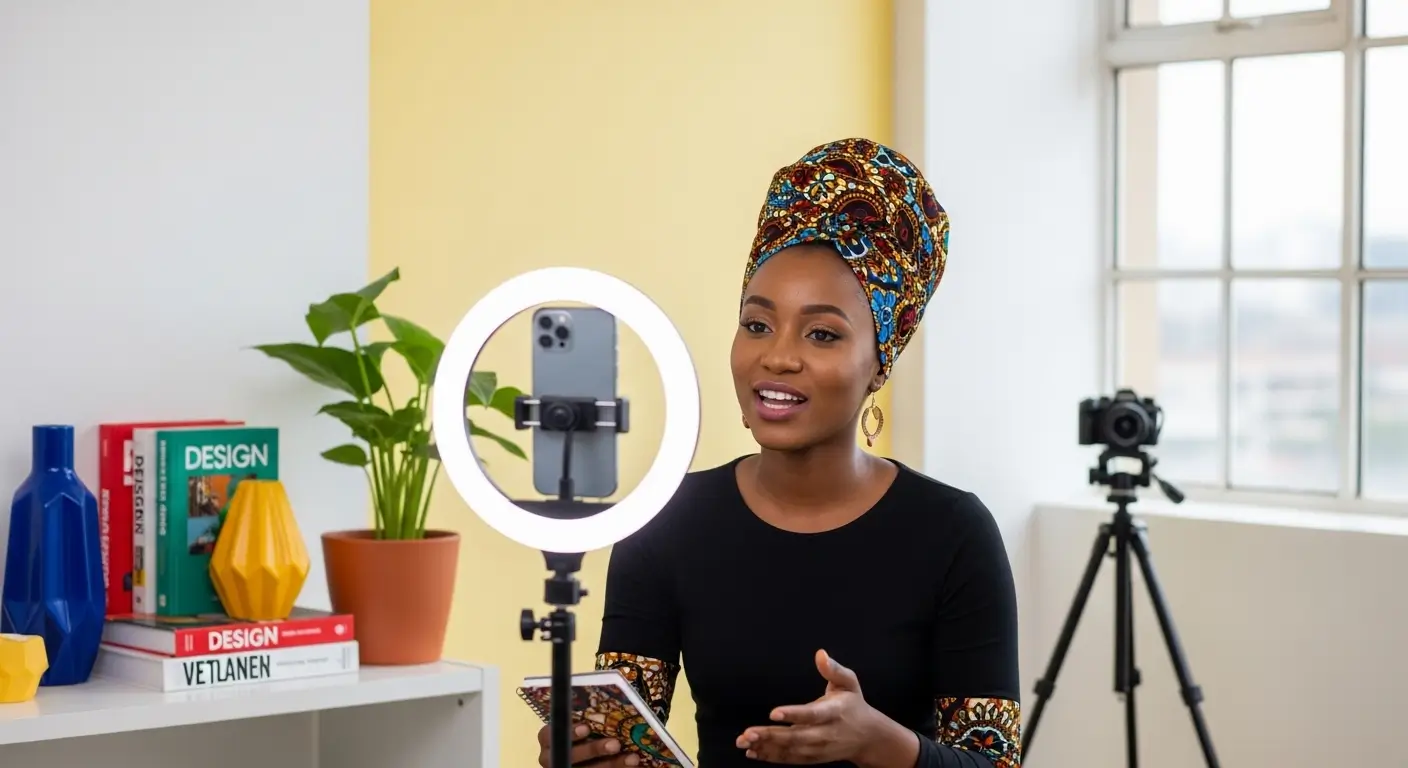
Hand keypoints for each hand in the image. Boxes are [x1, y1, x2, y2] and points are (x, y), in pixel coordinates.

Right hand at [537, 722, 640, 767]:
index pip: (552, 734)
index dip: (570, 732)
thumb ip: (584, 715)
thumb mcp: (577, 721)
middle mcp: (552, 757)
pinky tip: (632, 764)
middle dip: (594, 750)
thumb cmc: (580, 731)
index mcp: (548, 738)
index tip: (586, 727)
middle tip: (615, 744)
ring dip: (611, 764)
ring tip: (631, 758)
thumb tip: (606, 699)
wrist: (581, 753)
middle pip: (571, 756)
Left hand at [736, 649, 904, 765]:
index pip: (812, 715)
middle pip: (796, 737)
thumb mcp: (849, 683)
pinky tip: (753, 752)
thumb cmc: (854, 705)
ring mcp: (818, 749)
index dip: (793, 714)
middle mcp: (825, 734)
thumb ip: (834, 669)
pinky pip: (790, 759)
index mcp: (834, 713)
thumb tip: (820, 654)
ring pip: (790, 750)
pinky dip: (771, 757)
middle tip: (748, 733)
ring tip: (744, 742)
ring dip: (766, 747)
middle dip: (771, 735)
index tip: (774, 712)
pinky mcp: (812, 758)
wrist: (869, 737)